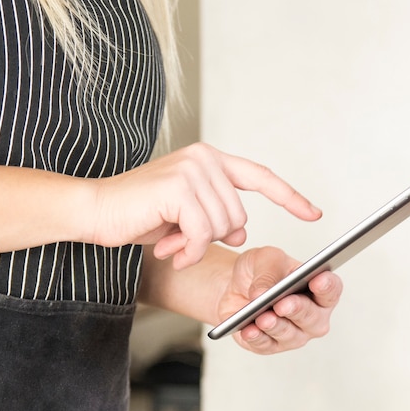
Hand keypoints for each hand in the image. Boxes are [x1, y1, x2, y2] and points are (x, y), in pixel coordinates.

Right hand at [90, 143, 321, 269]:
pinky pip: (203, 234)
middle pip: (240, 217)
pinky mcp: (179, 187)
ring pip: (224, 227)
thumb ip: (218, 221)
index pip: (262, 178)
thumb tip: (241, 235)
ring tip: (172, 242)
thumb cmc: (140, 215)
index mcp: (211, 161)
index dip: (290, 198)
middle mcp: (205, 159)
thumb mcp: (188, 220)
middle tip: (183, 243)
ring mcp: (193, 170)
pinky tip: (170, 250)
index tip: (314, 213)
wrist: (94, 211)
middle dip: (215, 239)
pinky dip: (190, 251)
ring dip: (198, 246)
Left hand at [218, 247, 342, 354]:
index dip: (327, 287)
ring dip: (276, 326)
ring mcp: (294, 334)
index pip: (331, 290)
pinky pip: (266, 345)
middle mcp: (313, 316)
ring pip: (290, 335)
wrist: (235, 284)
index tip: (318, 280)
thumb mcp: (264, 259)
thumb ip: (267, 273)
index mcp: (319, 289)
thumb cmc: (261, 270)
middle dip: (298, 310)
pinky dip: (257, 337)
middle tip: (283, 304)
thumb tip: (262, 294)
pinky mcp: (271, 345)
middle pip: (313, 318)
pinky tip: (249, 330)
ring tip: (263, 318)